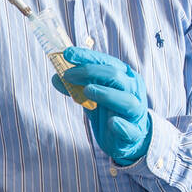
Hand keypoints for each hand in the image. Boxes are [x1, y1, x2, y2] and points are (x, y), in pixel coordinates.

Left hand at [53, 47, 151, 164]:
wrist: (130, 137)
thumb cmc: (111, 111)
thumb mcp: (93, 96)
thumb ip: (77, 87)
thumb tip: (56, 77)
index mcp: (124, 77)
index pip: (107, 61)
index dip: (87, 57)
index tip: (67, 54)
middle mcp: (133, 91)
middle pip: (115, 76)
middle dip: (90, 72)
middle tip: (68, 75)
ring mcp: (135, 112)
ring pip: (126, 100)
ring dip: (106, 94)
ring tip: (87, 90)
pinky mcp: (134, 133)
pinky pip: (130, 129)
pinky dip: (121, 126)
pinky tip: (112, 122)